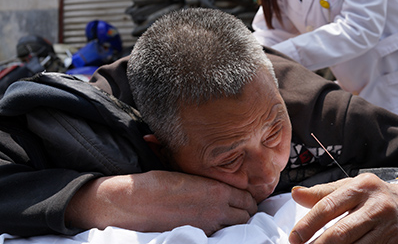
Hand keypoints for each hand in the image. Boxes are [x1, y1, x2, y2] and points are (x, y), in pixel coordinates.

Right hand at [66, 170, 256, 234]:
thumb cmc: (157, 183)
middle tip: (239, 211)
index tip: (244, 200)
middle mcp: (217, 209)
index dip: (248, 200)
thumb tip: (221, 189)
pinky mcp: (196, 237)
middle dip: (246, 214)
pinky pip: (219, 237)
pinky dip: (221, 233)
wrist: (133, 202)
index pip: (248, 199)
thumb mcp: (189, 176)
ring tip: (227, 220)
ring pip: (237, 229)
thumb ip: (209, 184)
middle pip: (247, 216)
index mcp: (217, 190)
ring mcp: (207, 226)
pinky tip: (213, 228)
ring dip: (235, 225)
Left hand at [289, 173, 397, 243]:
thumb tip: (295, 194)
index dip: (308, 224)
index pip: (328, 206)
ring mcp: (389, 228)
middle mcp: (377, 206)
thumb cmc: (374, 197)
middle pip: (340, 233)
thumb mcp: (351, 188)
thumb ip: (322, 193)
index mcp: (362, 186)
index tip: (293, 238)